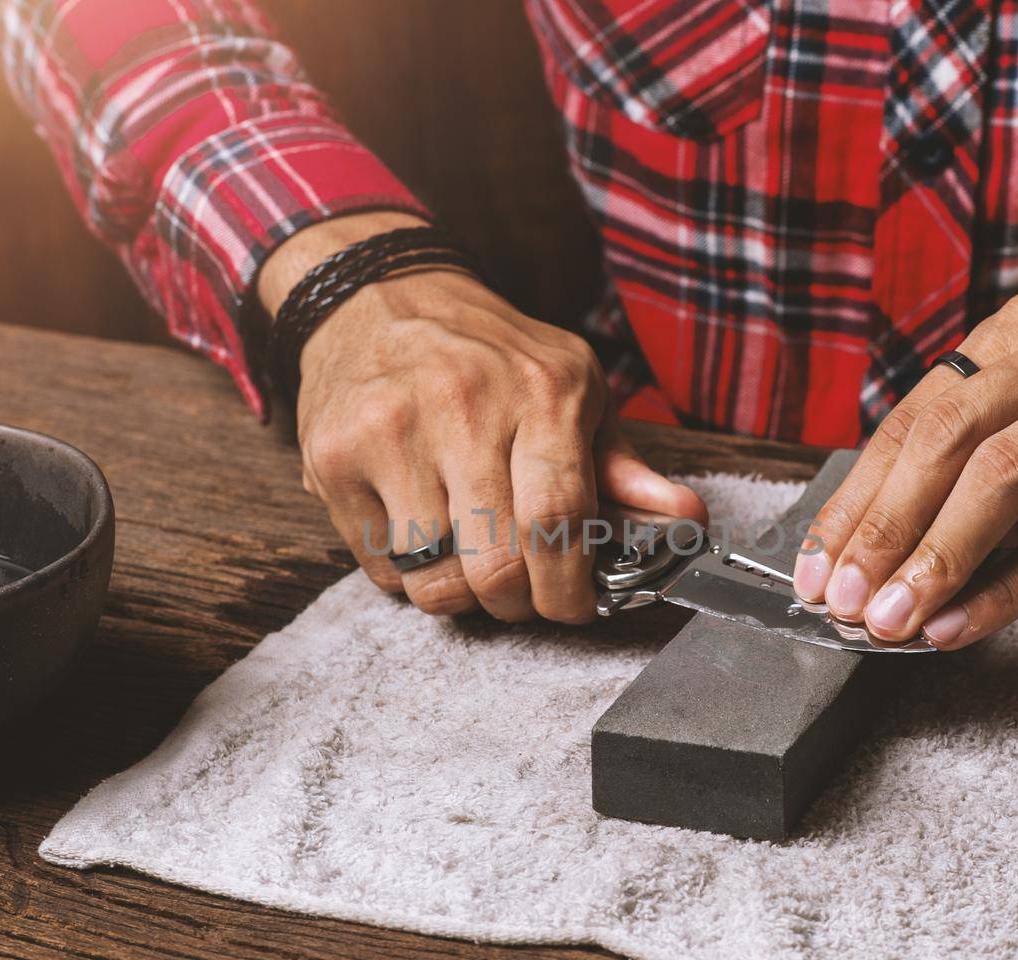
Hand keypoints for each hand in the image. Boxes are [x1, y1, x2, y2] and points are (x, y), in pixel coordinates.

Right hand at [265, 214, 706, 621]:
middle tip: (522, 593)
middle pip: (496, 564)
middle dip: (518, 603)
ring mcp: (390, 432)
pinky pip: (379, 566)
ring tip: (468, 557)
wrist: (378, 296)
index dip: (569, 588)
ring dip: (459, 591)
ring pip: (433, 577)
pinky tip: (420, 531)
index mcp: (540, 390)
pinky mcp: (333, 458)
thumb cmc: (488, 355)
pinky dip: (407, 572)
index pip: (558, 521)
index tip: (574, 605)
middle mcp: (462, 407)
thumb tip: (684, 518)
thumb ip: (623, 466)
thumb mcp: (571, 389)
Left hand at [792, 290, 1017, 648]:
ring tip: (890, 619)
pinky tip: (960, 625)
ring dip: (936, 559)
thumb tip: (870, 569)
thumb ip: (964, 491)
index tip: (817, 568)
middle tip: (840, 601)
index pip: (915, 417)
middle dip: (883, 528)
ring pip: (1004, 475)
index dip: (858, 499)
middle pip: (947, 435)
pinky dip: (1007, 588)